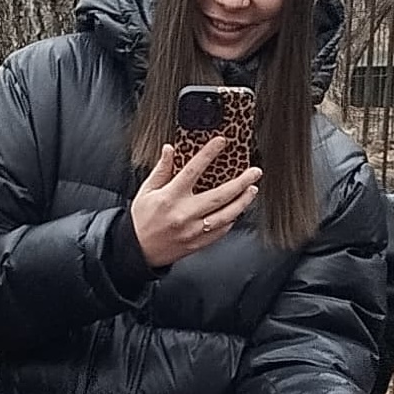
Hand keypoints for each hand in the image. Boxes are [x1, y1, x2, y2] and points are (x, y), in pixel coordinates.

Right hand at [129, 138, 262, 266]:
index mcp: (170, 197)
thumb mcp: (146, 191)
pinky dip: (232, 220)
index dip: (208, 154)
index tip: (221, 142)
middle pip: (220, 195)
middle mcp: (184, 213)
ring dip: (243, 201)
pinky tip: (238, 211)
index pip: (193, 170)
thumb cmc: (142, 220)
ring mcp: (193, 230)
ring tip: (252, 190)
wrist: (138, 251)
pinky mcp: (198, 243)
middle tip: (254, 172)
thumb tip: (170, 149)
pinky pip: (221, 231)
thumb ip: (161, 170)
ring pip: (226, 215)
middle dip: (241, 182)